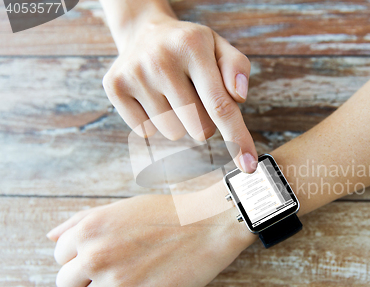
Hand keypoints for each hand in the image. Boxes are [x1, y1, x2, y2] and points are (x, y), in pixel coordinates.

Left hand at [46, 190, 255, 286]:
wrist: (210, 224)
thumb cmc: (167, 214)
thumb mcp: (121, 208)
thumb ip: (80, 221)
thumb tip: (50, 236)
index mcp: (88, 229)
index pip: (59, 256)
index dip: (82, 255)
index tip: (105, 252)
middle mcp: (95, 256)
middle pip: (65, 284)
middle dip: (86, 278)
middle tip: (117, 267)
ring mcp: (115, 281)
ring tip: (140, 270)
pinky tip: (157, 278)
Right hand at [102, 11, 257, 172]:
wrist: (144, 32)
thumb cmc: (190, 47)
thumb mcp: (219, 47)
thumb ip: (237, 68)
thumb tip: (239, 97)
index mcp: (192, 46)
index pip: (220, 105)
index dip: (237, 138)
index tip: (249, 166)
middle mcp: (161, 59)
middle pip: (200, 127)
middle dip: (206, 122)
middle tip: (196, 96)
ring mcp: (134, 74)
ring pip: (174, 132)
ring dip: (180, 122)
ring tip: (173, 93)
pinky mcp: (115, 87)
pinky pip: (146, 131)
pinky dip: (156, 122)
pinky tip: (154, 96)